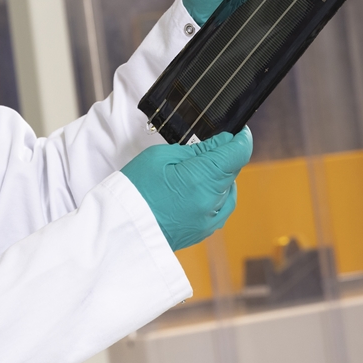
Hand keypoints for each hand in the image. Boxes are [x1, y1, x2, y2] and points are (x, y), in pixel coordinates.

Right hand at [120, 128, 252, 250]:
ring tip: (192, 172)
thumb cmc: (135, 188)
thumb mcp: (161, 156)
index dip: (241, 139)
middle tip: (200, 151)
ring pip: (228, 188)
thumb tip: (223, 142)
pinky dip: (217, 194)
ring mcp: (210, 218)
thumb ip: (197, 149)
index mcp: (201, 178)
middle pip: (233, 170)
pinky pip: (222, 206)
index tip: (237, 132)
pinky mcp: (205, 230)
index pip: (238, 153)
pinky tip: (198, 189)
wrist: (122, 227)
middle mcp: (212, 200)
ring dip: (218, 176)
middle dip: (224, 156)